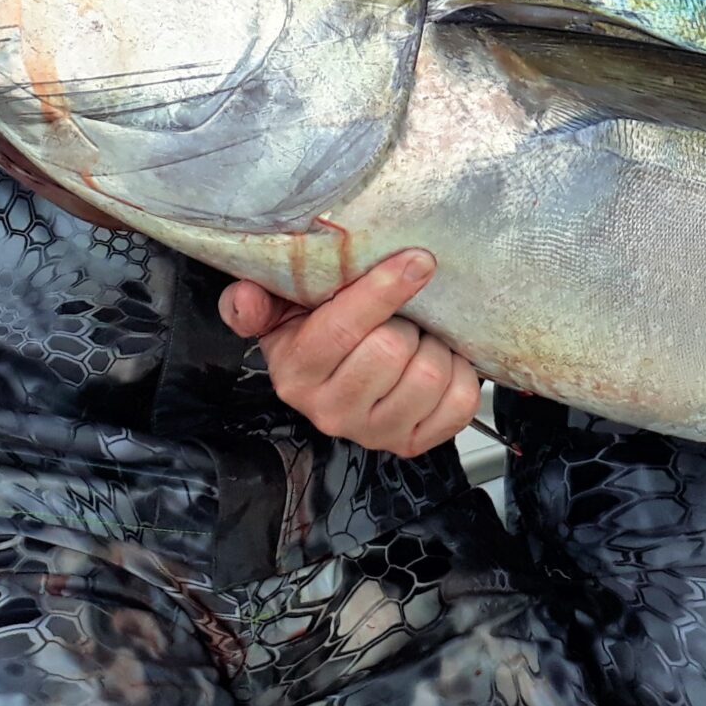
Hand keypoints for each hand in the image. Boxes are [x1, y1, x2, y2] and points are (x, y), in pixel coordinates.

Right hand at [220, 252, 480, 457]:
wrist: (343, 376)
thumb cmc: (318, 332)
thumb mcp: (280, 310)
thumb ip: (256, 301)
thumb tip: (245, 297)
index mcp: (297, 372)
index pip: (342, 329)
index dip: (384, 289)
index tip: (416, 261)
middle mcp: (331, 410)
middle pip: (391, 351)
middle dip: (406, 323)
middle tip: (402, 317)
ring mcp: (373, 433)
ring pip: (429, 376)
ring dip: (434, 348)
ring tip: (419, 340)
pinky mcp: (411, 444)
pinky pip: (457, 404)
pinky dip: (460, 376)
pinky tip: (441, 363)